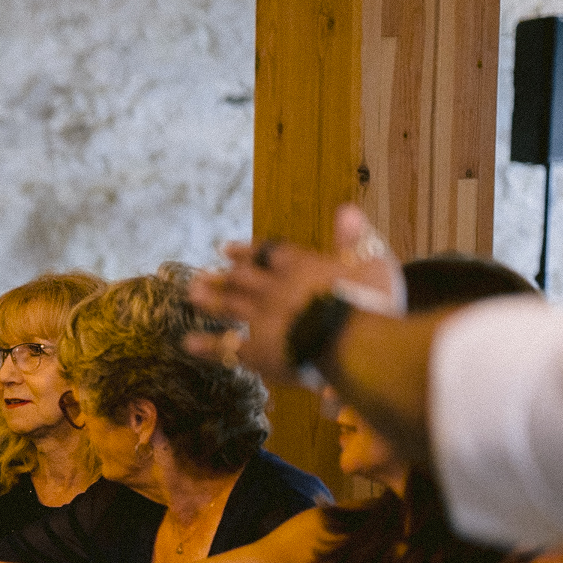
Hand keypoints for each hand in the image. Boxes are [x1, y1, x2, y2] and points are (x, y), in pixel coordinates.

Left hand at [186, 204, 404, 381]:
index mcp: (301, 267)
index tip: (226, 248)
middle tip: (201, 274)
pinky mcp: (257, 351)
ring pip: (229, 306)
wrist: (354, 346)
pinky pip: (226, 348)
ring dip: (210, 300)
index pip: (268, 254)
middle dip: (223, 275)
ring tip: (192, 294)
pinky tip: (188, 343)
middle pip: (242, 279)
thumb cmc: (372, 304)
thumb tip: (346, 210)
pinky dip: (207, 345)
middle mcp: (275, 289)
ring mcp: (262, 319)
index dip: (247, 251)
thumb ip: (356, 238)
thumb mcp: (373, 263)